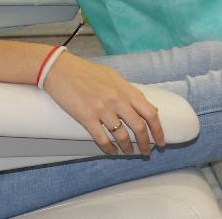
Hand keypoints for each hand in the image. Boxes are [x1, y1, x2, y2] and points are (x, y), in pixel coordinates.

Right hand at [41, 52, 165, 155]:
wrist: (60, 70)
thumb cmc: (86, 72)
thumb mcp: (113, 77)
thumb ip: (129, 92)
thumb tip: (146, 106)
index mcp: (125, 89)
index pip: (150, 112)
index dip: (158, 129)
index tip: (161, 141)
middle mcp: (116, 99)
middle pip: (139, 127)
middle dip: (146, 143)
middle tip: (147, 151)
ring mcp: (101, 109)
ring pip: (122, 136)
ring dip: (128, 148)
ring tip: (128, 152)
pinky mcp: (86, 117)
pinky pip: (102, 139)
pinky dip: (110, 149)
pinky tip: (112, 151)